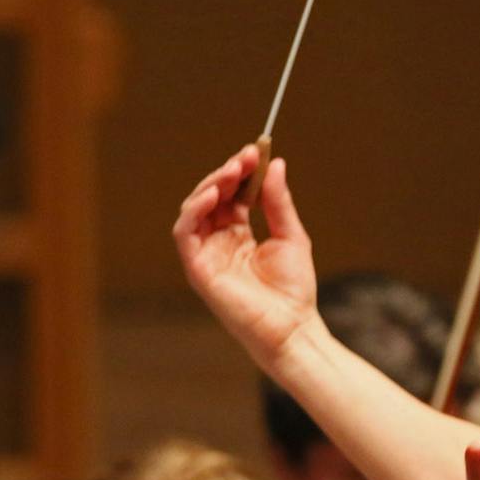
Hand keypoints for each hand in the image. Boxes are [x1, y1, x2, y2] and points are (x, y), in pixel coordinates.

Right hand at [173, 145, 320, 371]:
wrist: (292, 327)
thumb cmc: (294, 289)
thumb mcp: (291, 235)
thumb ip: (278, 202)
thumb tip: (275, 164)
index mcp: (239, 236)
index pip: (232, 195)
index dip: (240, 172)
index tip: (255, 152)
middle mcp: (219, 243)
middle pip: (212, 198)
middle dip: (226, 174)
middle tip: (245, 158)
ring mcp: (207, 255)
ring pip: (194, 210)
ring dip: (209, 186)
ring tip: (231, 172)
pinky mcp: (198, 269)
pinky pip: (185, 233)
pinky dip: (194, 211)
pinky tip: (214, 195)